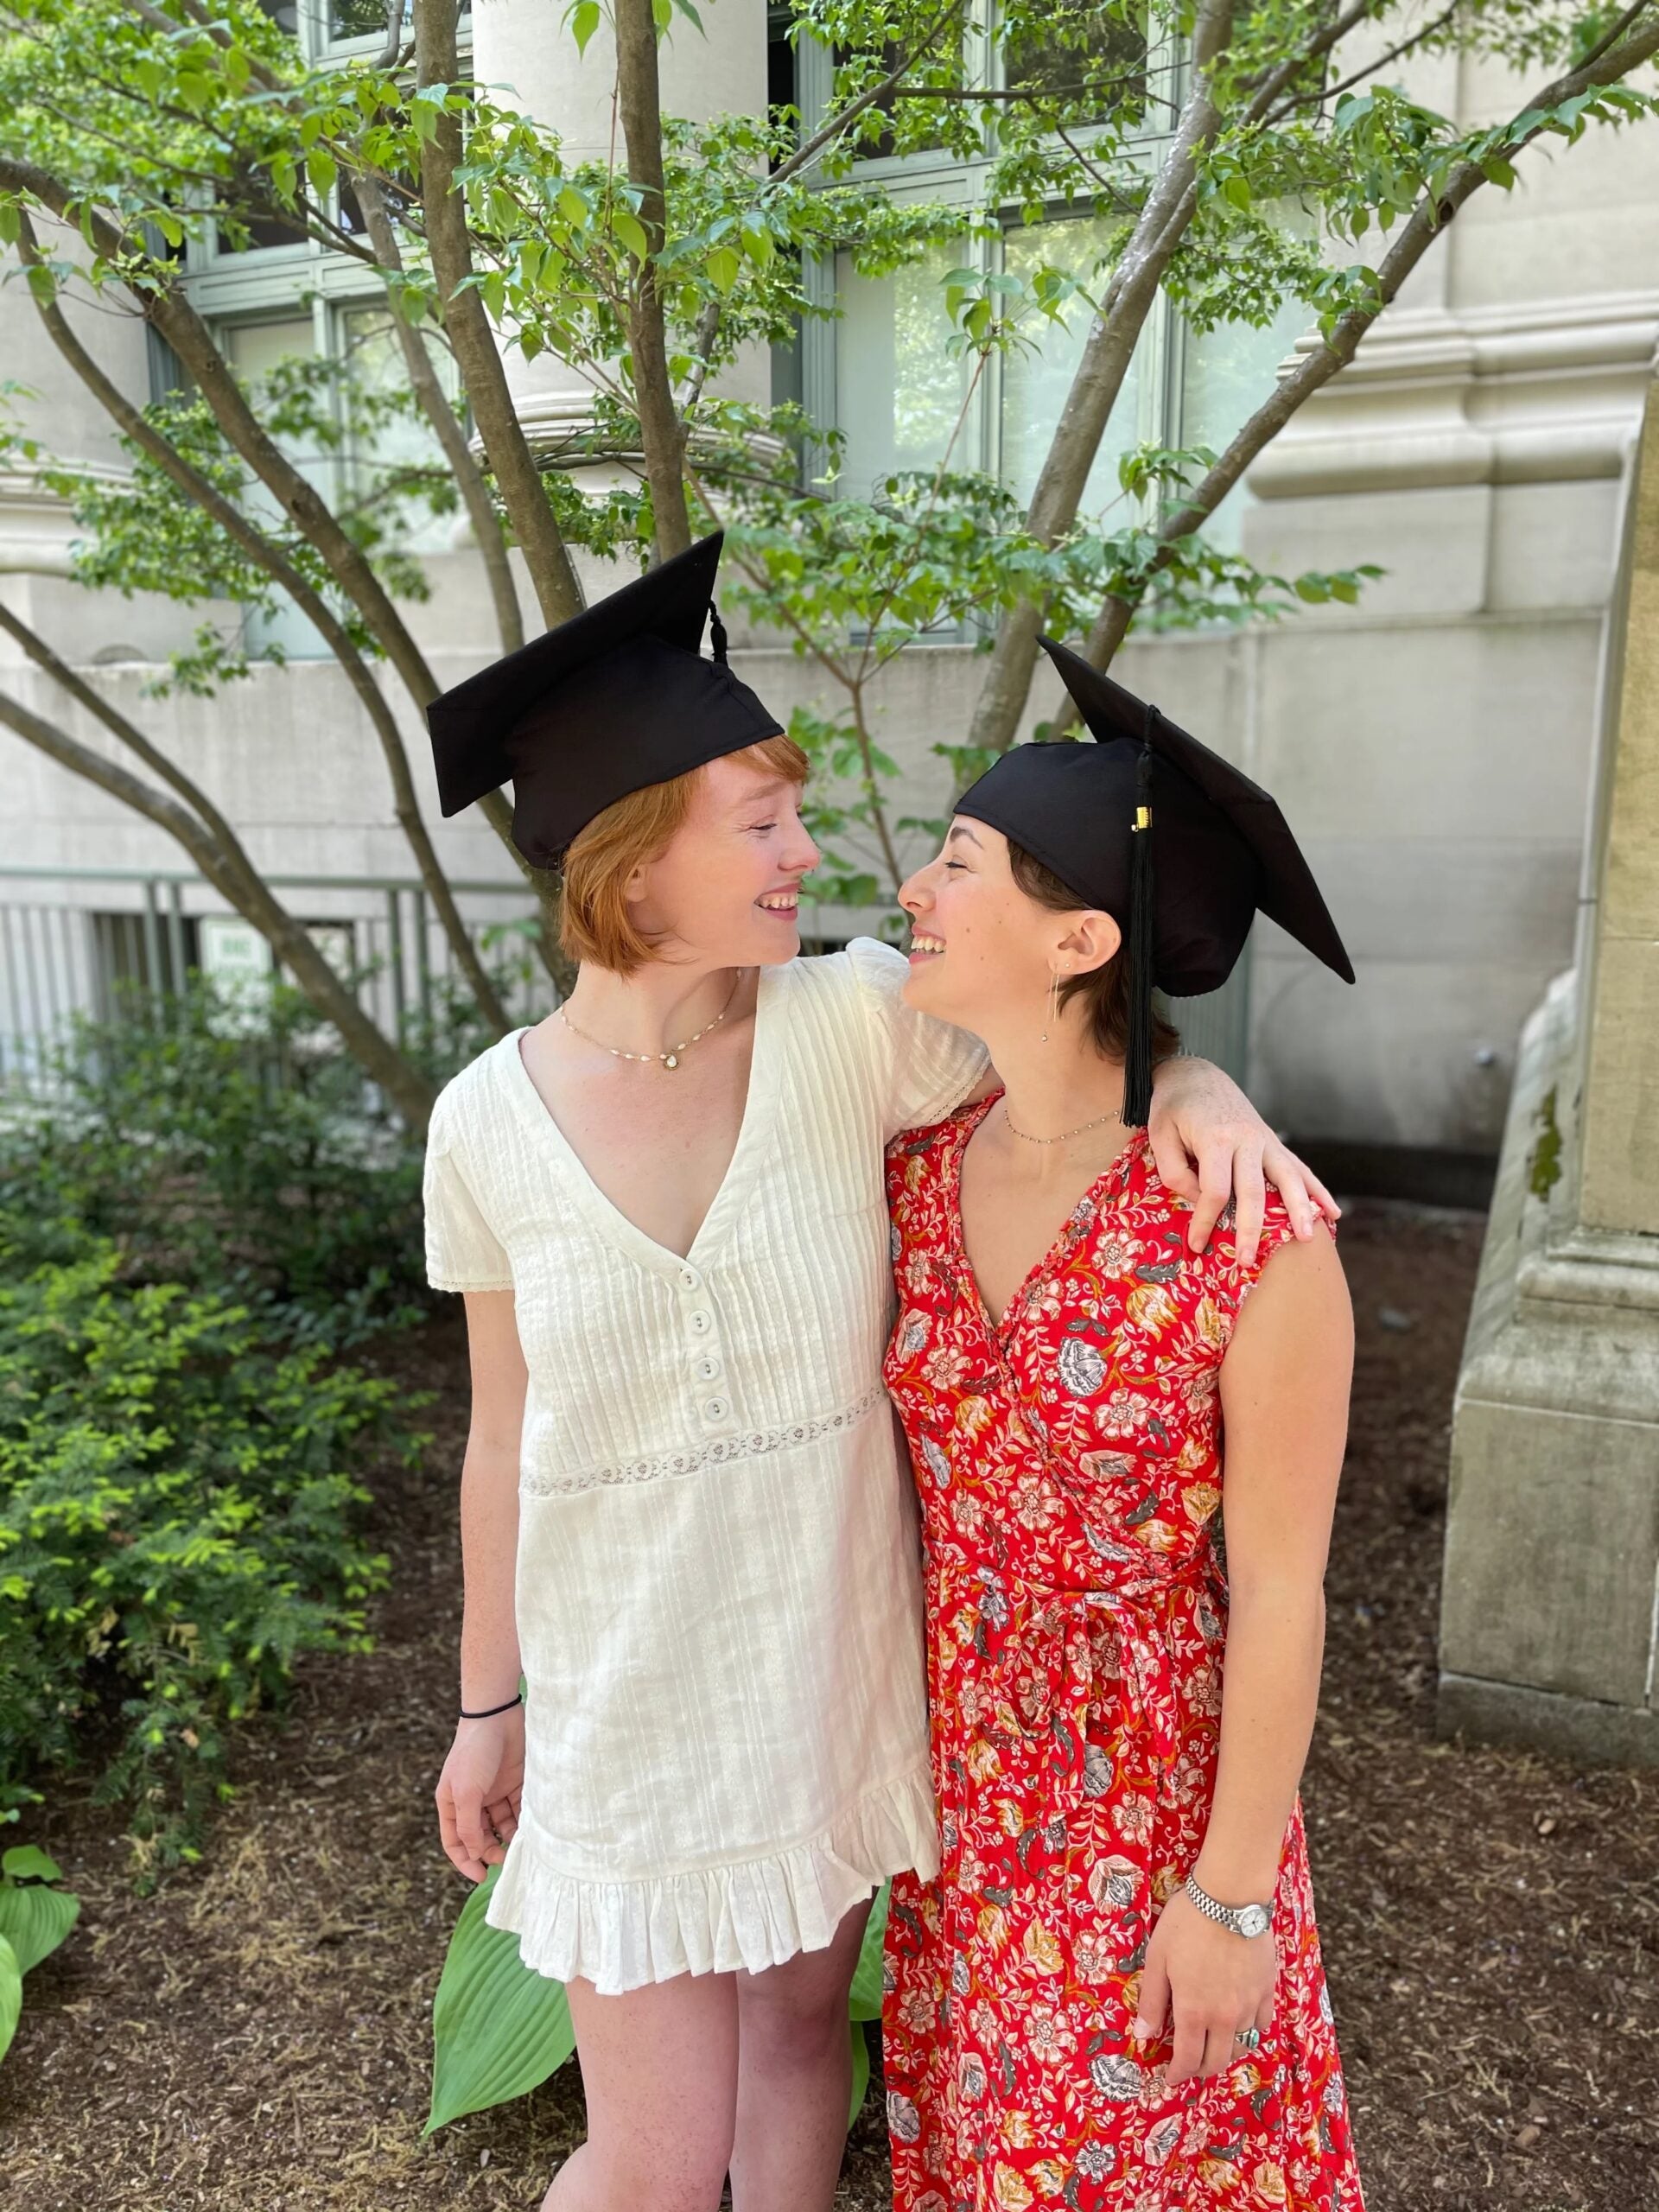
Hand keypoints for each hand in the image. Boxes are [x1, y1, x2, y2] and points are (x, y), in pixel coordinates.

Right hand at [435, 1706, 525, 1881]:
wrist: (497, 1715)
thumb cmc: (474, 1751)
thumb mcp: (466, 1792)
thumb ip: (469, 1825)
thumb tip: (475, 1854)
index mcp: (452, 1804)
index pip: (455, 1842)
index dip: (466, 1861)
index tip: (481, 1876)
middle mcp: (472, 1801)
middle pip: (480, 1837)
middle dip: (491, 1850)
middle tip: (505, 1859)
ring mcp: (493, 1792)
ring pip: (502, 1825)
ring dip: (510, 1837)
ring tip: (520, 1845)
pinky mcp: (513, 1782)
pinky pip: (518, 1809)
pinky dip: (524, 1820)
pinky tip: (531, 1828)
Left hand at [1130, 1888, 1275, 2085]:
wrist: (1230, 1897)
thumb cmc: (1187, 1923)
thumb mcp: (1157, 1958)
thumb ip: (1151, 2000)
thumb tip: (1143, 2035)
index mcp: (1194, 2011)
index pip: (1188, 2060)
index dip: (1178, 2075)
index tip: (1170, 2079)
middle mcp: (1224, 2017)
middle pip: (1217, 2061)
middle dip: (1201, 2069)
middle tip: (1190, 2065)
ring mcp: (1249, 2005)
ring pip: (1241, 2047)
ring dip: (1225, 2053)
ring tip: (1213, 2046)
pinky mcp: (1267, 1990)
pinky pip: (1261, 2025)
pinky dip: (1249, 2032)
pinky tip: (1239, 2024)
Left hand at [1146, 1058, 1339, 1266]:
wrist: (1197, 1074)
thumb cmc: (1173, 1108)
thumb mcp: (1159, 1135)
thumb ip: (1175, 1171)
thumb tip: (1201, 1200)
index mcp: (1216, 1139)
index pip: (1215, 1190)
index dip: (1205, 1221)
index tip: (1197, 1245)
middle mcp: (1247, 1140)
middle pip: (1255, 1191)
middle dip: (1251, 1229)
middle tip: (1248, 1261)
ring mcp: (1265, 1140)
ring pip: (1288, 1179)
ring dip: (1299, 1210)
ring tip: (1307, 1239)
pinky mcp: (1274, 1143)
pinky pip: (1299, 1169)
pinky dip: (1317, 1191)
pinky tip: (1332, 1213)